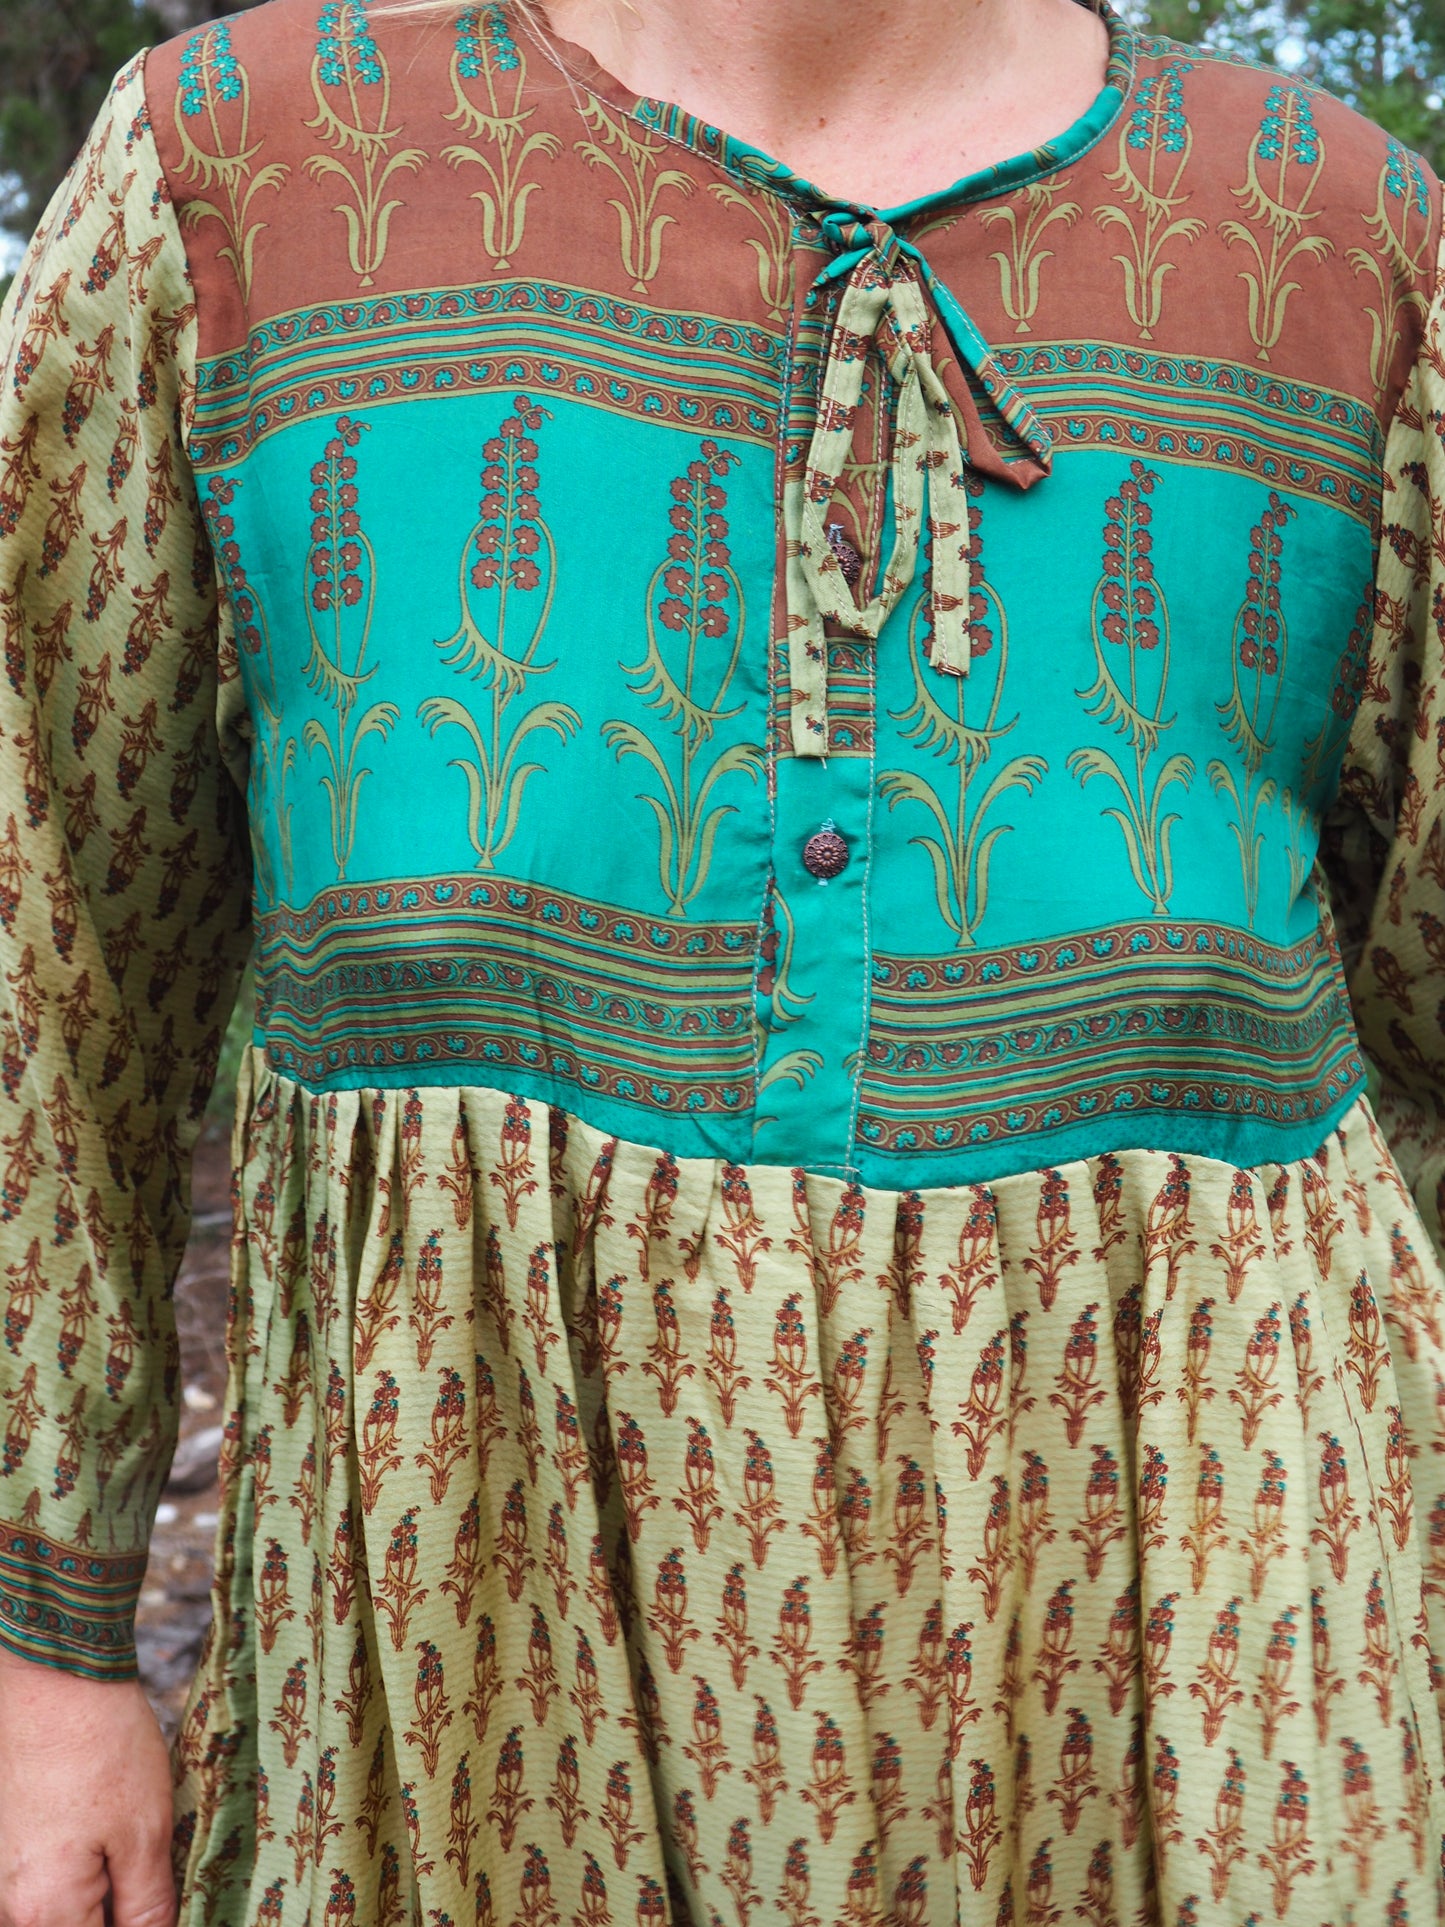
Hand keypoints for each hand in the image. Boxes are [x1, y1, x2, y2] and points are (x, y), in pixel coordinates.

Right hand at [0, 1644, 176, 1926]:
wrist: (53, 1675)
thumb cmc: (101, 1745)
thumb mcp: (145, 1831)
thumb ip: (147, 1906)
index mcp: (44, 1914)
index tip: (164, 1908)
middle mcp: (10, 1907)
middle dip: (121, 1912)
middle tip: (153, 1875)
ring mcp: (3, 1879)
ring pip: (64, 1912)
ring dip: (104, 1895)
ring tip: (137, 1850)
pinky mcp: (9, 1850)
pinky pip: (49, 1885)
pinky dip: (85, 1873)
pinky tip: (113, 1835)